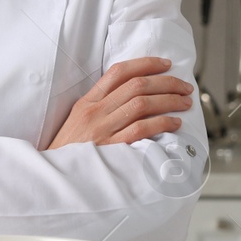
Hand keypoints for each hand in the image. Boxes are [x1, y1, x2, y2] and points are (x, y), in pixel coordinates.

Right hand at [46, 57, 192, 149]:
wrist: (56, 176)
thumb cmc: (69, 150)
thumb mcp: (78, 120)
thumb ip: (101, 105)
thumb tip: (134, 94)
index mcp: (87, 101)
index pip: (119, 72)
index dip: (146, 64)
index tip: (166, 64)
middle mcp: (95, 111)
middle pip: (137, 85)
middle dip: (166, 82)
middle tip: (184, 86)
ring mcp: (103, 129)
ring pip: (142, 104)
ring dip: (169, 100)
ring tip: (184, 102)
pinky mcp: (111, 149)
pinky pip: (141, 130)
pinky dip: (161, 123)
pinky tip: (174, 123)